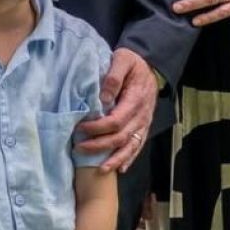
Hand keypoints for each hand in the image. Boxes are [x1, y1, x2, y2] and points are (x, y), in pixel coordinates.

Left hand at [75, 48, 156, 173]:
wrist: (150, 68)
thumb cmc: (132, 63)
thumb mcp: (123, 60)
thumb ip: (113, 77)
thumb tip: (103, 97)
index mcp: (135, 100)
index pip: (116, 120)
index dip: (98, 127)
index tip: (81, 128)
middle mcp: (141, 116)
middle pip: (120, 137)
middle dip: (100, 145)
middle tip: (80, 148)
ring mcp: (144, 124)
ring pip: (130, 146)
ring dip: (115, 159)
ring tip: (100, 170)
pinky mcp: (144, 128)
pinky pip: (138, 146)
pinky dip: (129, 159)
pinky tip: (119, 169)